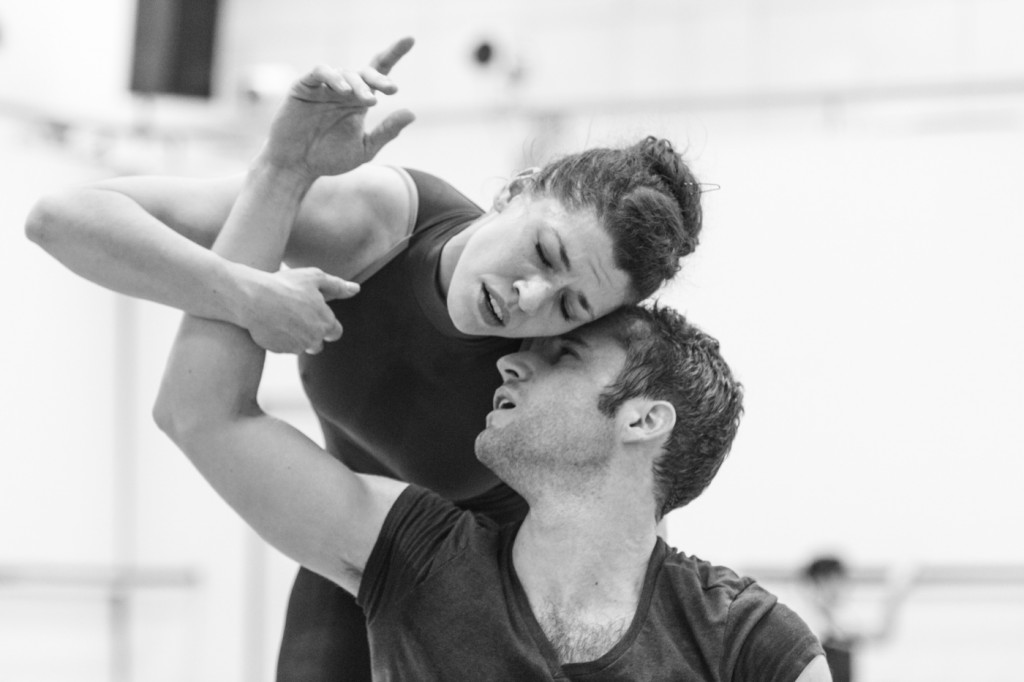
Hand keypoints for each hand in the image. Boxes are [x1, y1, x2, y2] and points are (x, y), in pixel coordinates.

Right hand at [240, 266, 359, 353]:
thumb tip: (355, 289)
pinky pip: (283, 347)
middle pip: (318, 343)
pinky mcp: (279, 350)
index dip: (327, 324)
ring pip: (300, 346)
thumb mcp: (314, 278)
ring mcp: (296, 346)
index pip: (335, 332)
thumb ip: (337, 286)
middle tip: (296, 316)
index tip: (315, 315)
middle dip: (311, 333)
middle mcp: (314, 338)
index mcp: (326, 322)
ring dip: (295, 336)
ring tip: (282, 317)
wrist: (253, 298)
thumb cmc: (285, 285)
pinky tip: (271, 323)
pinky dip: (280, 338)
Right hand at [259, 37, 416, 180]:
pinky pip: (320, 72)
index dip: (393, 54)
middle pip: (365, 73)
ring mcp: (324, 88)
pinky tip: (343, 90)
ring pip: (345, 73)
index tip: (410, 40)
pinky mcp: (304, 87)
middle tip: (392, 89)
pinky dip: (333, 76)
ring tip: (368, 100)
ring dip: (359, 84)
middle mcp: (343, 90)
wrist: (297, 167)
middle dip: (380, 78)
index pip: (378, 74)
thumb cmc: (329, 158)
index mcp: (359, 101)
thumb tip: (412, 113)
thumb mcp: (365, 148)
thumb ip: (387, 131)